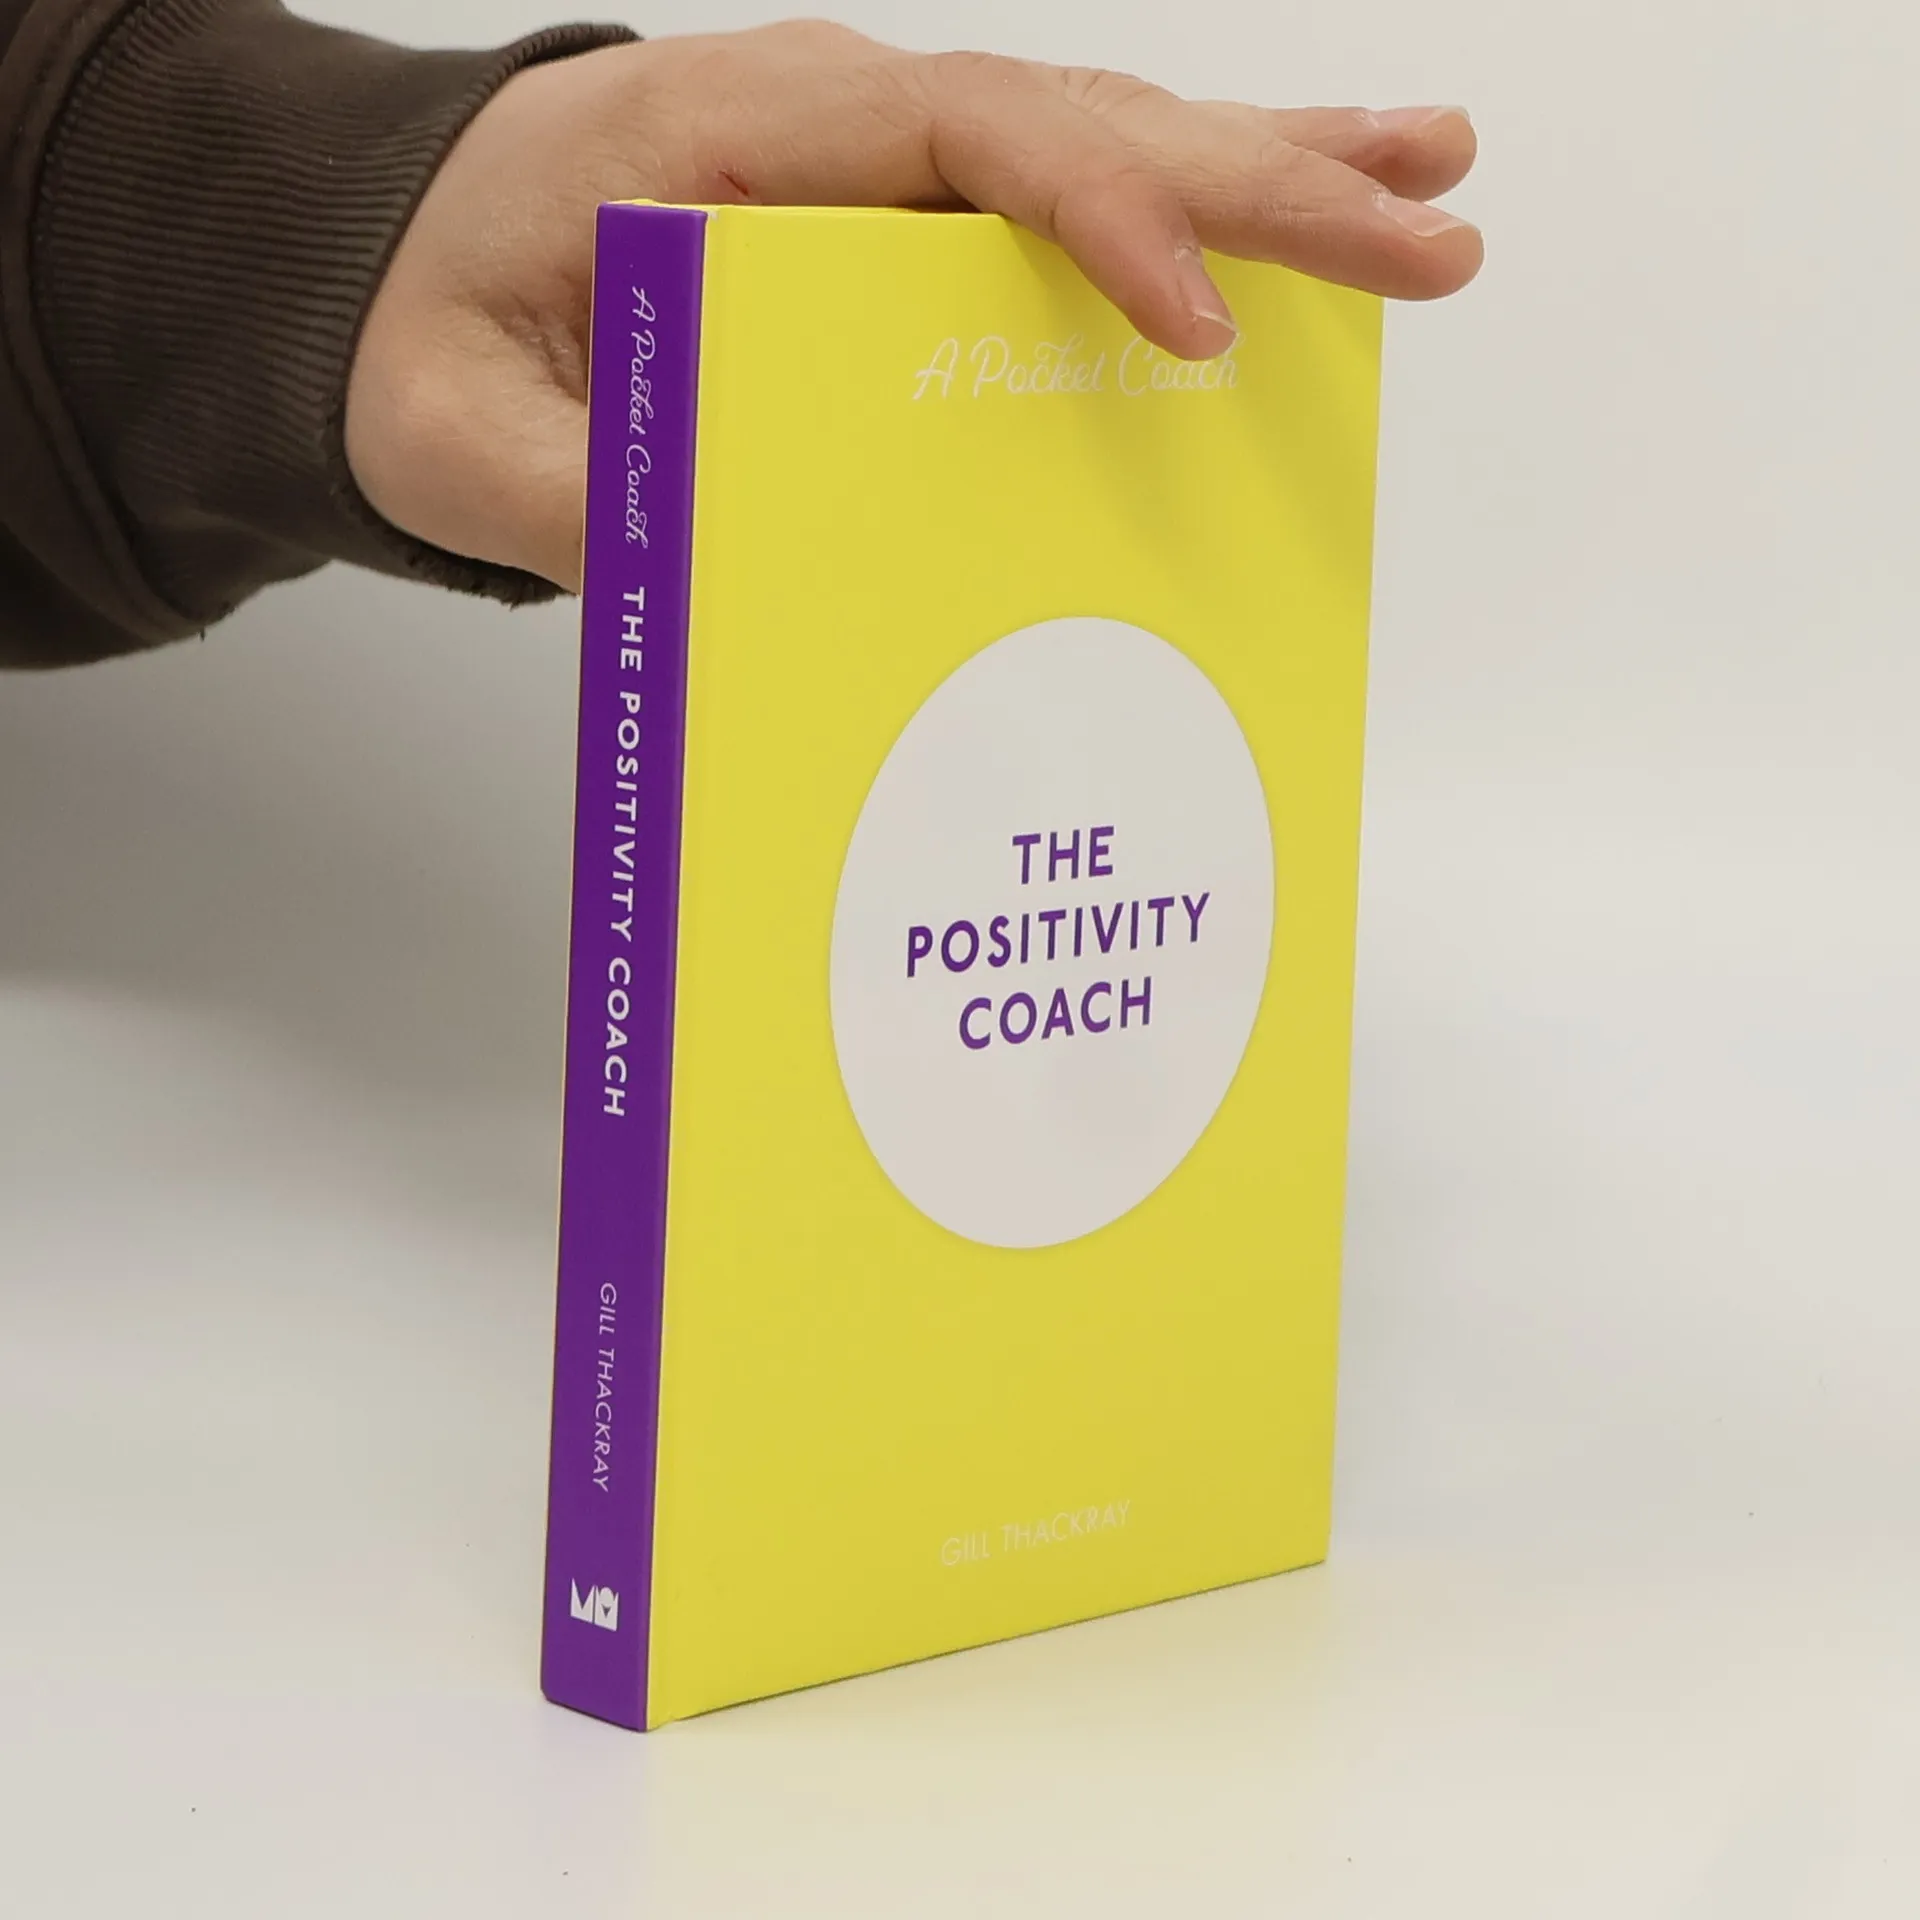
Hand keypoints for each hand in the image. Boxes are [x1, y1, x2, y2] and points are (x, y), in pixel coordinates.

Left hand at [346, 20, 1480, 590]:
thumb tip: (721, 571)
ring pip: (1098, 150)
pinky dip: (1180, 225)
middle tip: (1429, 224)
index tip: (1196, 326)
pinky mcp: (893, 231)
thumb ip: (565, 494)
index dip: (1098, 219)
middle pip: (1080, 128)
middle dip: (1261, 180)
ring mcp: (874, 171)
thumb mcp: (454, 429)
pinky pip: (1058, 214)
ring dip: (1266, 173)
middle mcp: (830, 125)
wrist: (389, 274)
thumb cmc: (420, 323)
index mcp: (731, 135)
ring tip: (1429, 191)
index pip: (960, 143)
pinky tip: (1282, 242)